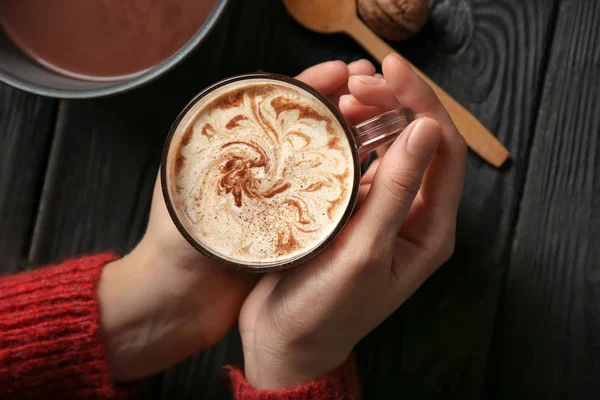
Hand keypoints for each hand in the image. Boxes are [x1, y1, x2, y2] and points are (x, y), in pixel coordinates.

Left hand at [96, 59, 376, 381]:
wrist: (176, 309)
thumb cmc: (174, 250)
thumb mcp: (192, 192)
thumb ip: (219, 157)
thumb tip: (257, 116)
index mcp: (228, 149)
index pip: (275, 105)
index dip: (310, 86)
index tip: (343, 73)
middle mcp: (254, 169)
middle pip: (303, 129)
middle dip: (338, 106)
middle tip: (374, 91)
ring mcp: (273, 197)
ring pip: (317, 159)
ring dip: (348, 138)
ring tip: (382, 121)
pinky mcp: (289, 227)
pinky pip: (321, 197)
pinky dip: (345, 181)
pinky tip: (371, 169)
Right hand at [239, 53, 466, 389]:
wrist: (285, 342)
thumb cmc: (326, 311)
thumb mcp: (364, 252)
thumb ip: (397, 191)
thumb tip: (425, 129)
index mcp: (429, 229)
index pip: (443, 152)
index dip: (423, 104)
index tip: (393, 70)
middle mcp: (410, 215)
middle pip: (417, 143)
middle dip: (396, 104)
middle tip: (361, 80)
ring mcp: (378, 211)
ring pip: (384, 150)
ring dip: (370, 117)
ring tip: (342, 93)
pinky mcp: (347, 211)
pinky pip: (355, 164)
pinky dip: (346, 139)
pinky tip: (329, 122)